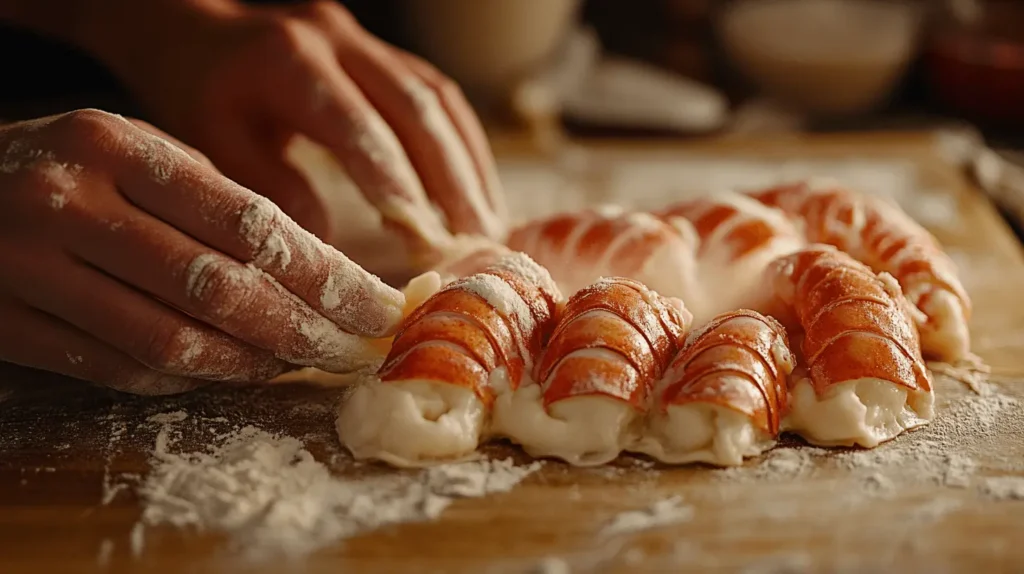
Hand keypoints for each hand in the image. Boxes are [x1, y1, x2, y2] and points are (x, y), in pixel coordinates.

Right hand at [0, 109, 404, 394]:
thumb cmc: (65, 169)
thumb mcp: (134, 151)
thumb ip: (212, 198)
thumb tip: (317, 270)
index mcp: (116, 148)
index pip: (250, 224)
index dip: (327, 277)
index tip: (379, 307)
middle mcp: (71, 204)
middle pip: (221, 289)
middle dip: (305, 331)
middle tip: (356, 353)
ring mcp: (31, 268)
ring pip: (171, 341)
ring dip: (250, 364)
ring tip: (301, 365)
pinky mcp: (9, 324)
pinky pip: (118, 370)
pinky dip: (185, 379)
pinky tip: (229, 373)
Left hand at [90, 0, 506, 261]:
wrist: (199, 34)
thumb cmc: (200, 95)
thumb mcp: (215, 146)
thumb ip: (270, 189)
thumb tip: (330, 246)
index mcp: (288, 60)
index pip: (357, 123)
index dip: (395, 179)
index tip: (422, 236)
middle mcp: (338, 39)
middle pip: (416, 107)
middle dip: (451, 178)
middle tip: (474, 239)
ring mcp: (369, 42)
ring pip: (439, 99)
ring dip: (469, 165)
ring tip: (487, 224)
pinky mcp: (387, 55)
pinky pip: (440, 97)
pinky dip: (464, 147)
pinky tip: (477, 189)